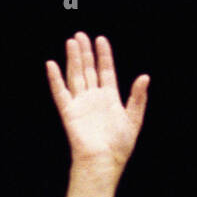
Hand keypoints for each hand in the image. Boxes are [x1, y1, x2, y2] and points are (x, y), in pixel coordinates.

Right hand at [46, 33, 148, 196]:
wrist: (103, 161)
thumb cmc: (119, 146)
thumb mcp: (134, 119)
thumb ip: (138, 98)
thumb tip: (144, 77)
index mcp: (110, 99)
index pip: (105, 71)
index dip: (103, 55)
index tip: (100, 39)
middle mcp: (94, 99)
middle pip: (88, 70)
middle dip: (85, 52)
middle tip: (80, 35)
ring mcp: (81, 104)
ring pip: (76, 76)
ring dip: (73, 59)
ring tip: (72, 42)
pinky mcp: (69, 112)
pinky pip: (60, 92)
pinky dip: (55, 79)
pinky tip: (52, 65)